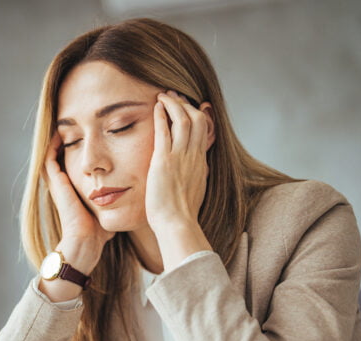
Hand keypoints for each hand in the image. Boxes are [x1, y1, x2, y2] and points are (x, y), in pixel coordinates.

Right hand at [43, 132, 114, 274]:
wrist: (86, 241)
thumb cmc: (100, 229)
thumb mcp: (111, 205)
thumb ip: (120, 195)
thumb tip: (140, 188)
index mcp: (76, 185)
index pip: (77, 158)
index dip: (84, 144)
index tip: (99, 130)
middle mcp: (65, 181)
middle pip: (65, 151)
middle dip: (74, 135)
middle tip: (85, 120)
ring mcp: (58, 180)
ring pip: (55, 150)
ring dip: (63, 135)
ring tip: (73, 119)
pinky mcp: (55, 181)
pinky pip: (50, 155)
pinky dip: (55, 142)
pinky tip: (64, 130)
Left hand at [145, 90, 211, 231]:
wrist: (177, 224)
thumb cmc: (181, 216)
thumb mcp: (194, 191)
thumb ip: (195, 178)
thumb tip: (197, 174)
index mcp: (201, 164)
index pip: (204, 131)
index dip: (198, 115)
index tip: (190, 107)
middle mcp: (194, 157)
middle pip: (197, 121)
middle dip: (186, 105)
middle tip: (175, 96)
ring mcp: (181, 158)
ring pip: (184, 121)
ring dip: (174, 104)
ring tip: (164, 95)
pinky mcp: (164, 161)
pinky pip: (165, 131)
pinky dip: (162, 116)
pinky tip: (156, 107)